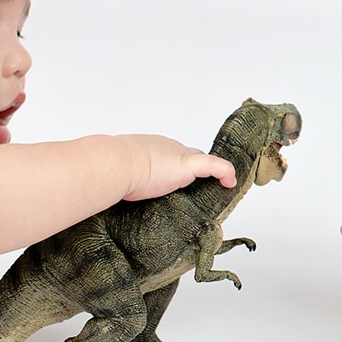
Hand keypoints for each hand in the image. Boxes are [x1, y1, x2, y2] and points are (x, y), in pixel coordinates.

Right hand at [121, 135, 236, 199]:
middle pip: (188, 157)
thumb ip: (122, 181)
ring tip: (215, 188)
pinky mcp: (188, 164)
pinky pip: (214, 165)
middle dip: (194, 170)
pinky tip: (230, 183)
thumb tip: (111, 194)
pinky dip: (224, 172)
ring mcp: (178, 154)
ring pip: (202, 162)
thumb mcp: (118, 174)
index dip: (173, 168)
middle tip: (197, 188)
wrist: (114, 163)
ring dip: (210, 174)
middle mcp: (166, 147)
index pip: (168, 156)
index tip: (174, 180)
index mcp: (148, 148)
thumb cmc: (111, 169)